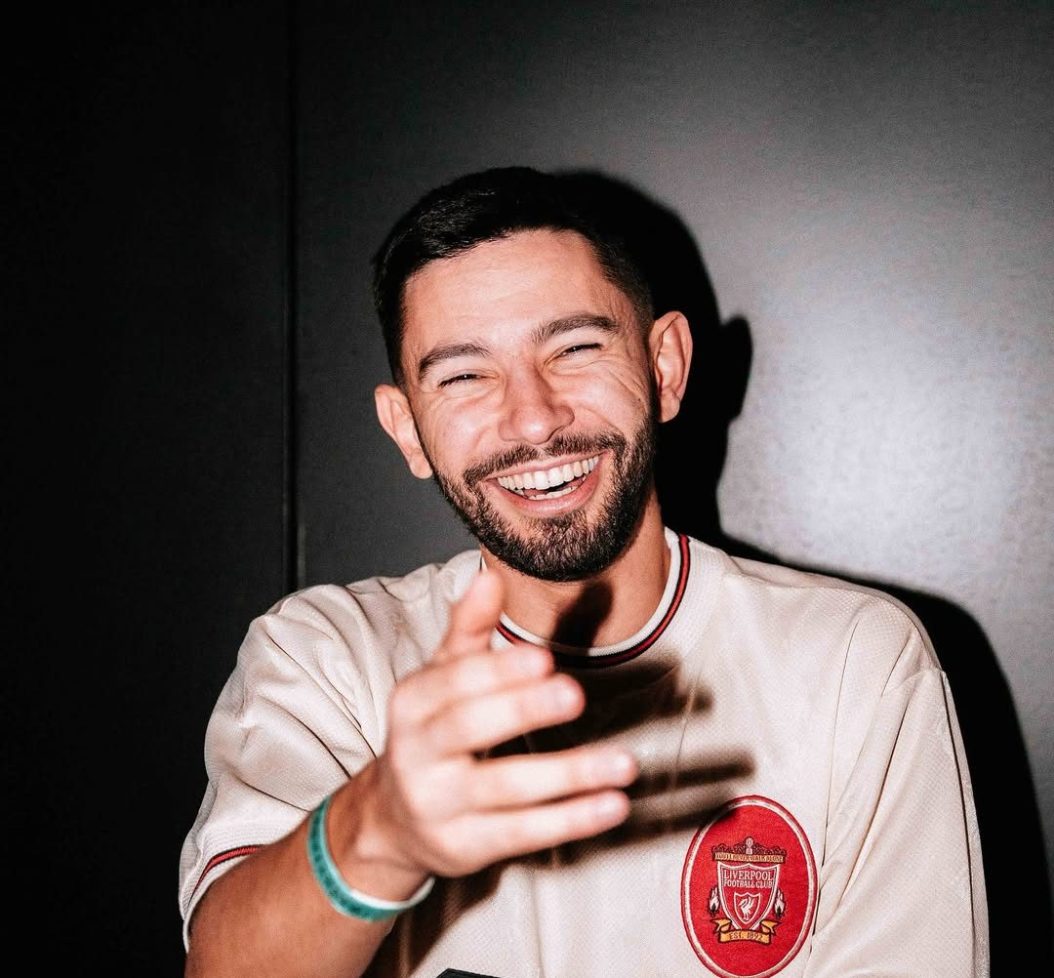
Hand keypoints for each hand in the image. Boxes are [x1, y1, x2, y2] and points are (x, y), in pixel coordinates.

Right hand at [348, 571, 637, 884]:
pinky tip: (612, 805)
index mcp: (412, 702)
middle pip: (468, 729)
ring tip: (622, 762)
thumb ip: (468, 629)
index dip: (498, 670)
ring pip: (504, 789)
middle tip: (574, 694)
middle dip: (521, 710)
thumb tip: (490, 576)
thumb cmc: (432, 731)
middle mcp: (417, 754)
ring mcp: (438, 805)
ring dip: (567, 775)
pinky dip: (570, 821)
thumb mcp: (441, 678)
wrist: (391, 819)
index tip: (543, 657)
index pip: (454, 681)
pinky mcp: (464, 848)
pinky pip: (521, 834)